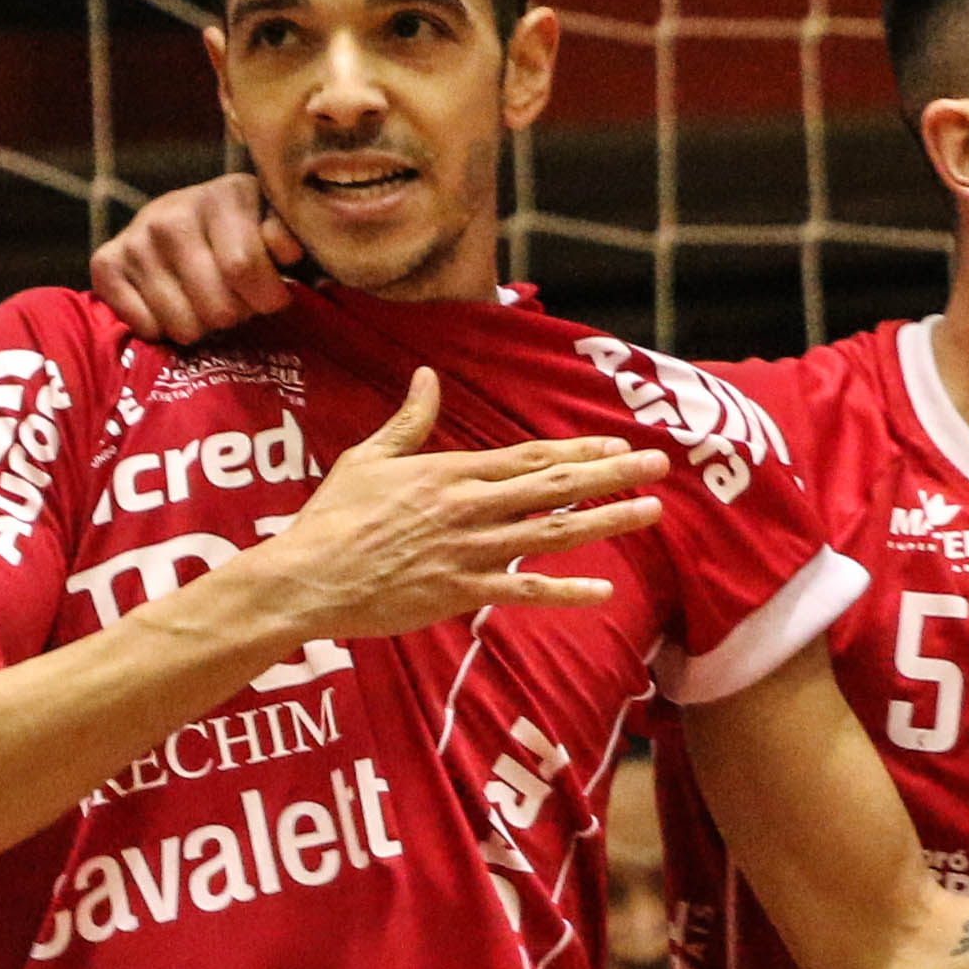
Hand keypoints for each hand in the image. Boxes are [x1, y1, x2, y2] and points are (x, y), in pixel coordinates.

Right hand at [92, 172, 296, 344]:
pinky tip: (171, 305)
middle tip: (235, 300)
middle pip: (217, 306)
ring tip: (204, 302)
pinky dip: (163, 330)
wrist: (189, 223)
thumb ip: (287, 238)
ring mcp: (135, 237)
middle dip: (236, 315)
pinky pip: (144, 327)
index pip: (244, 268)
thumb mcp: (277, 229)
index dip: (267, 298)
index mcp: (222, 195)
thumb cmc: (245, 235)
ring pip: (183, 326)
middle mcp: (171, 212)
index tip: (271, 295)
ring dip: (202, 327)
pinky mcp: (105, 262)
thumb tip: (283, 248)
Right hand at [240, 370, 671, 639]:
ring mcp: (470, 551)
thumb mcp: (369, 458)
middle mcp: (470, 507)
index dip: (579, 449)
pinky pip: (525, 591)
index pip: (530, 458)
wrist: (308, 576)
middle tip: (660, 465)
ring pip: (552, 532)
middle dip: (612, 474)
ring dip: (605, 521)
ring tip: (650, 511)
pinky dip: (567, 591)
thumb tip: (427, 376)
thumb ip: (408, 421)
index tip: (618, 442)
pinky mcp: (462, 591)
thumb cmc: (333, 517)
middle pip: (555, 486)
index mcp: (452, 473)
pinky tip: (605, 589)